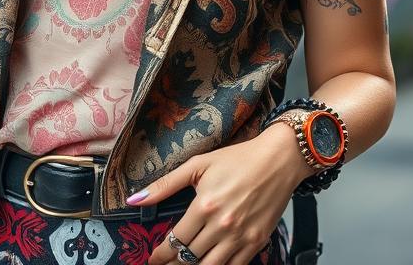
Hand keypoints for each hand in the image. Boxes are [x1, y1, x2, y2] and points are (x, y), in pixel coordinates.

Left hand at [138, 126, 307, 264]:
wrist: (277, 160)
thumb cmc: (238, 159)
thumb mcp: (198, 164)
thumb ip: (165, 185)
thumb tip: (135, 199)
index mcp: (205, 205)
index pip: (176, 241)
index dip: (160, 254)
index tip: (152, 259)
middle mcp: (222, 226)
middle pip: (190, 258)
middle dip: (173, 263)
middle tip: (164, 263)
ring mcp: (241, 237)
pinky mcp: (257, 243)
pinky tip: (210, 264)